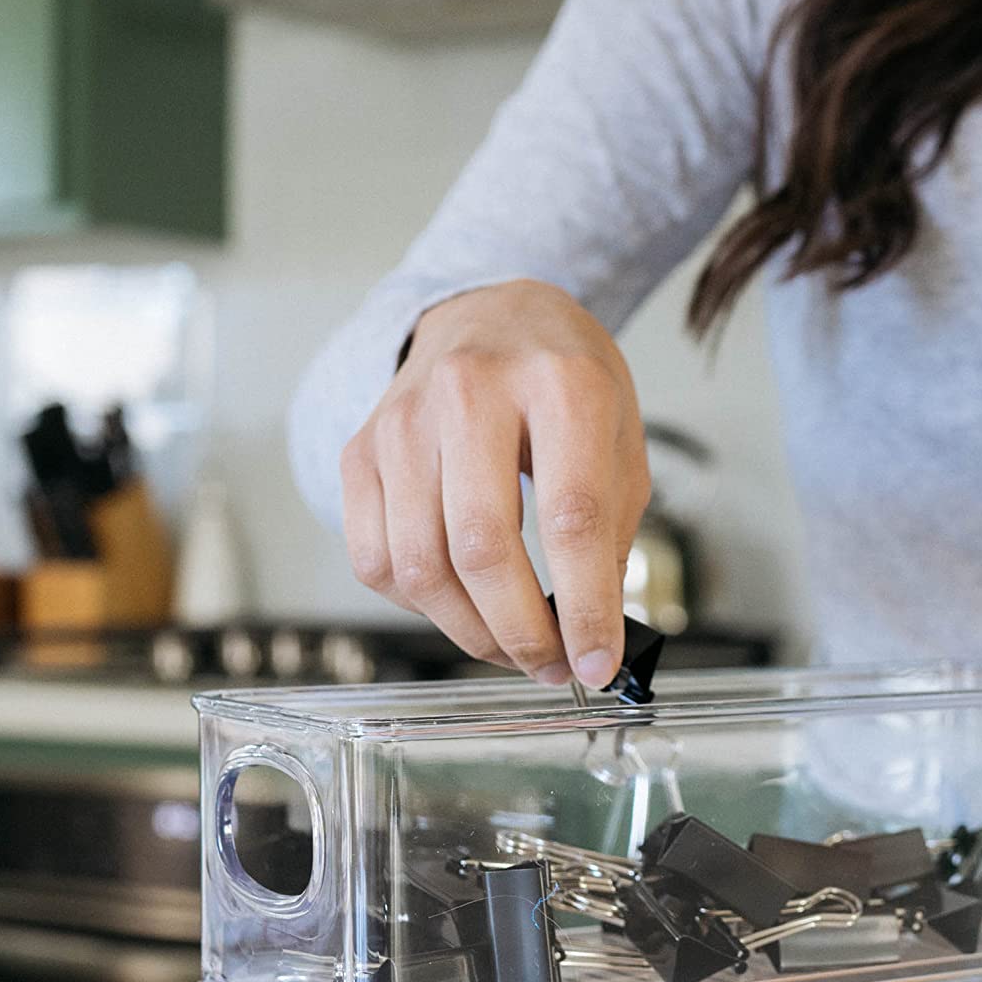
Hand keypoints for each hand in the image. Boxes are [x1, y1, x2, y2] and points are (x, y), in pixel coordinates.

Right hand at [340, 280, 648, 685]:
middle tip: (551, 666)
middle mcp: (470, 391)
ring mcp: (403, 420)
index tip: (597, 663)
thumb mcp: (619, 437)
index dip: (584, 607)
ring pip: (419, 565)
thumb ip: (611, 534)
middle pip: (481, 547)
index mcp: (559, 383)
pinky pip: (375, 559)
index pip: (570, 518)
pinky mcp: (361, 450)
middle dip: (520, 632)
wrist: (489, 314)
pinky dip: (418, 605)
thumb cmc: (562, 381)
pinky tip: (458, 602)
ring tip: (511, 645)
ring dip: (469, 631)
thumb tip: (593, 638)